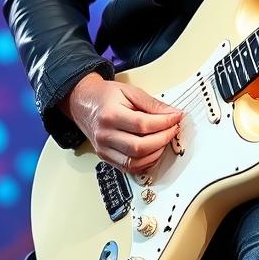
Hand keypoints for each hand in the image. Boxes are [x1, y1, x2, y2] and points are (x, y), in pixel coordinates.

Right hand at [67, 75, 182, 174]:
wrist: (82, 103)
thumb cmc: (105, 96)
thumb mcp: (130, 91)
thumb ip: (152, 104)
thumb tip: (172, 114)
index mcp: (110, 115)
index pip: (142, 124)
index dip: (164, 122)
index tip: (176, 118)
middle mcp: (105, 135)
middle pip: (139, 147)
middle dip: (163, 139)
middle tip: (173, 129)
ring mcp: (104, 149)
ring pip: (135, 162)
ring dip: (156, 153)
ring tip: (164, 140)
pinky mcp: (106, 157)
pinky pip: (129, 168)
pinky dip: (145, 163)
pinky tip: (153, 151)